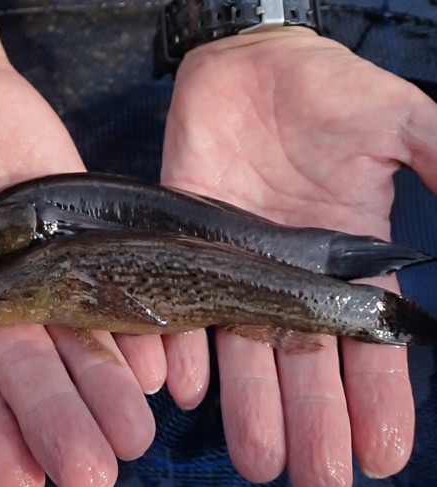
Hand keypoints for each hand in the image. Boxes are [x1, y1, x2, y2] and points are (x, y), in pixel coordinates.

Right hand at [0, 50, 159, 485]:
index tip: (20, 483)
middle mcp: (0, 305)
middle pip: (32, 376)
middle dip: (59, 424)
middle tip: (93, 473)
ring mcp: (47, 274)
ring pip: (78, 344)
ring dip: (105, 392)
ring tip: (133, 437)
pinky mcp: (84, 241)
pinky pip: (111, 289)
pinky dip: (134, 331)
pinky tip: (159, 371)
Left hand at [161, 28, 436, 484]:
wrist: (248, 66)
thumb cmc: (327, 91)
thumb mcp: (398, 124)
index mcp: (346, 258)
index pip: (366, 343)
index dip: (377, 399)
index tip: (381, 456)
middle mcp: (290, 276)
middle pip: (305, 362)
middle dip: (314, 420)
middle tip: (315, 477)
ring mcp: (235, 266)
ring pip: (245, 350)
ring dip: (250, 406)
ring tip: (258, 460)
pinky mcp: (187, 247)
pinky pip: (182, 307)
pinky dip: (183, 347)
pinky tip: (186, 389)